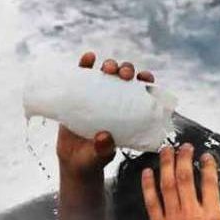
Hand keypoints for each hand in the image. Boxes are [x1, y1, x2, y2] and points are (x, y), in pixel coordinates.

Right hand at [55, 51, 154, 178]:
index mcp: (128, 112)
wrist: (74, 161)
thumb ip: (104, 148)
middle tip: (124, 75)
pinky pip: (82, 77)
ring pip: (105, 74)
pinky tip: (88, 58)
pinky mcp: (78, 95)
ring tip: (107, 67)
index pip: (141, 91)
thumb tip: (103, 136)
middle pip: (124, 78)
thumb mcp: (101, 155)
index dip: (146, 80)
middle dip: (126, 70)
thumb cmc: (94, 158)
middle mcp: (114, 100)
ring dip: (109, 65)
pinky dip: (85, 65)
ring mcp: (96, 96)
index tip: (145, 77)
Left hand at [142, 145, 219, 219]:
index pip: (210, 183)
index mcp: (213, 216)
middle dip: (184, 158)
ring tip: (165, 150)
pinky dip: (148, 185)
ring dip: (166, 164)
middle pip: (186, 178)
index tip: (205, 156)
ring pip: (168, 185)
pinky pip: (152, 202)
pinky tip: (147, 172)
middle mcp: (192, 214)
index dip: (207, 166)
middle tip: (183, 146)